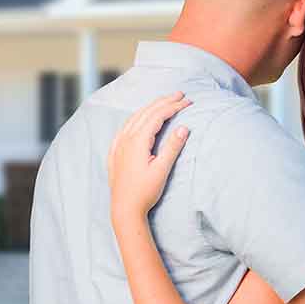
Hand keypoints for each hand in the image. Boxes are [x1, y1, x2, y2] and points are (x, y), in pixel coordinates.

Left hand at [108, 92, 191, 220]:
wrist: (124, 209)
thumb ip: (172, 147)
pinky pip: (126, 127)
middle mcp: (125, 139)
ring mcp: (118, 145)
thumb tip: (184, 128)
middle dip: (164, 102)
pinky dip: (137, 118)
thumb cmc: (144, 192)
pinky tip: (140, 119)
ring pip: (135, 118)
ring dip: (151, 108)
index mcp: (137, 141)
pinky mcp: (115, 152)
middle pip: (146, 112)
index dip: (174, 106)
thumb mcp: (162, 170)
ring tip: (165, 102)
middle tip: (180, 95)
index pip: (158, 116)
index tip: (188, 102)